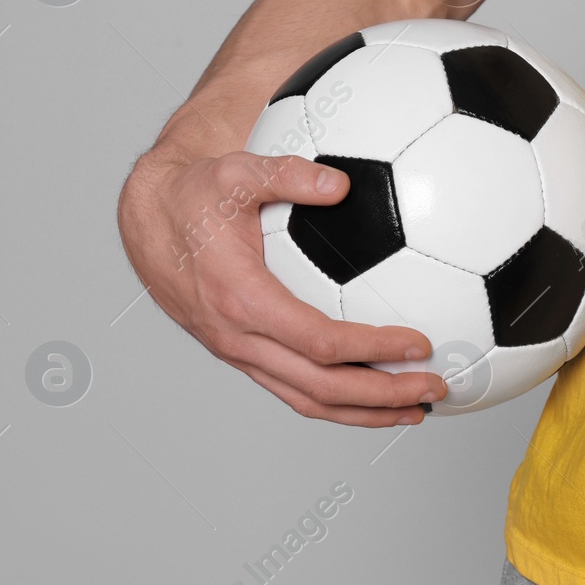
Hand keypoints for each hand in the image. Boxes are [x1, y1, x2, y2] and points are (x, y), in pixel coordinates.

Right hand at [117, 147, 446, 425]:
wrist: (149, 222)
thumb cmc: (194, 196)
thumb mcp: (236, 172)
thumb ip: (288, 174)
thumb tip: (340, 183)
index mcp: (241, 300)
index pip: (318, 342)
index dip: (372, 349)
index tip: (419, 344)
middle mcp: (238, 338)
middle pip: (321, 388)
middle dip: (382, 396)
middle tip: (435, 389)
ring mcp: (238, 353)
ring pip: (307, 400)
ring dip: (364, 412)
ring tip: (416, 409)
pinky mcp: (242, 354)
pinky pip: (293, 390)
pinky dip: (337, 401)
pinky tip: (374, 393)